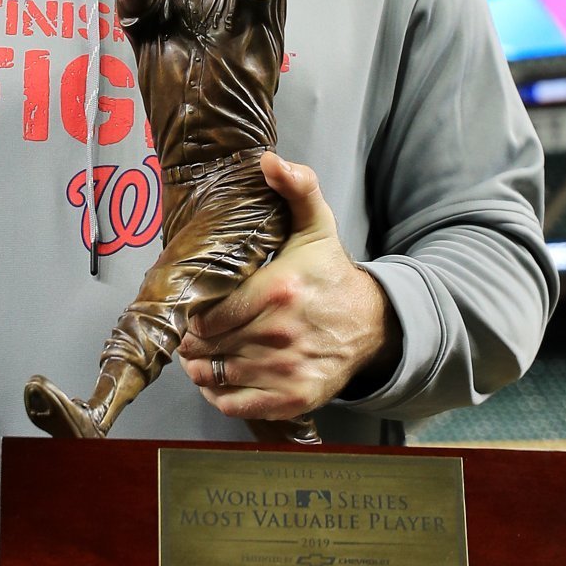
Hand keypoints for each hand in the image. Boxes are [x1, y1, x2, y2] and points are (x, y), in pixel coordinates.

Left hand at [177, 153, 403, 418]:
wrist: (373, 323)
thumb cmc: (331, 274)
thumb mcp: (315, 225)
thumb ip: (295, 188)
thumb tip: (269, 160)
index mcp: (278, 290)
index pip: (208, 314)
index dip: (193, 315)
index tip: (194, 310)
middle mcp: (280, 334)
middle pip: (207, 345)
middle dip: (192, 341)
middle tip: (191, 333)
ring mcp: (287, 370)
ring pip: (216, 376)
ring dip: (199, 368)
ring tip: (198, 355)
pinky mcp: (293, 399)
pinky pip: (235, 405)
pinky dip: (218, 396)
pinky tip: (217, 380)